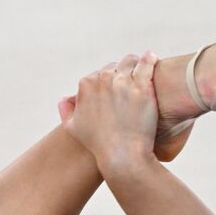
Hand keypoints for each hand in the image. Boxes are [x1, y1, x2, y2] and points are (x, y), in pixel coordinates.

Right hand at [60, 52, 158, 167]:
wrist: (122, 155)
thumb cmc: (98, 144)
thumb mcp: (74, 128)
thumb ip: (66, 110)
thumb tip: (64, 99)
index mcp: (86, 85)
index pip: (98, 74)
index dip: (108, 82)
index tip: (116, 89)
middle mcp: (102, 79)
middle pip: (114, 66)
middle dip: (121, 73)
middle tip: (130, 85)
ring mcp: (123, 82)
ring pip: (130, 61)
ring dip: (135, 65)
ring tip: (142, 72)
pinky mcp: (142, 86)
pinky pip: (146, 63)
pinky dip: (149, 59)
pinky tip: (151, 59)